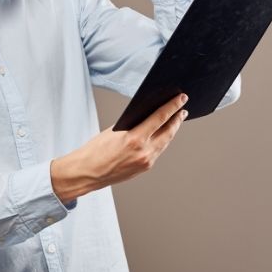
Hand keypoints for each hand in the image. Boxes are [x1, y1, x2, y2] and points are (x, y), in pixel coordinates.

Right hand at [50, 94, 188, 203]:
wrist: (88, 172)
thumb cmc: (96, 150)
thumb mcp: (114, 130)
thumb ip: (134, 124)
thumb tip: (149, 116)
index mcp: (135, 138)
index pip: (160, 118)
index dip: (173, 107)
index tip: (181, 99)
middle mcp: (143, 151)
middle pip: (168, 131)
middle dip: (177, 119)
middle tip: (183, 109)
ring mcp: (146, 161)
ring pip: (165, 142)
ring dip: (172, 130)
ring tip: (177, 120)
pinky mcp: (144, 168)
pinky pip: (158, 151)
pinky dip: (163, 141)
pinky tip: (164, 134)